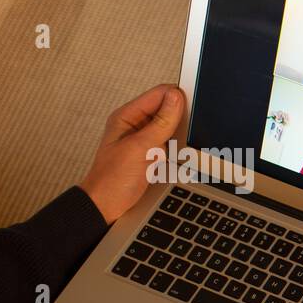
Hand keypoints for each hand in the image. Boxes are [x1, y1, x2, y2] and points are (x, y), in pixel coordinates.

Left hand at [80, 84, 185, 223]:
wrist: (107, 207)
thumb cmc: (112, 179)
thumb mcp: (139, 147)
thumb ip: (160, 122)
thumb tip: (176, 98)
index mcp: (128, 116)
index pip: (160, 94)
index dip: (178, 98)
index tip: (194, 109)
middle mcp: (138, 126)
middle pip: (169, 110)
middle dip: (183, 120)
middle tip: (186, 135)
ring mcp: (147, 141)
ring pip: (175, 130)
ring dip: (183, 138)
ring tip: (178, 152)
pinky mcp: (155, 155)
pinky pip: (175, 147)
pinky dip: (181, 152)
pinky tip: (180, 161)